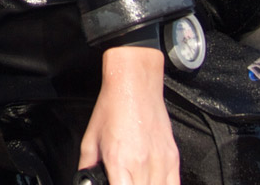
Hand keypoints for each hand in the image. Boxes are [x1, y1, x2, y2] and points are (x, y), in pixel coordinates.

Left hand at [79, 44, 178, 184]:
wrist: (134, 85)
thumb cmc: (112, 107)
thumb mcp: (90, 138)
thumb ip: (87, 165)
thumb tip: (85, 179)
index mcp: (118, 161)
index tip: (112, 184)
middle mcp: (141, 164)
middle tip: (123, 180)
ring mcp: (160, 162)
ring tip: (135, 180)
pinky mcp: (173, 157)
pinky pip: (174, 184)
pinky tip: (153, 182)